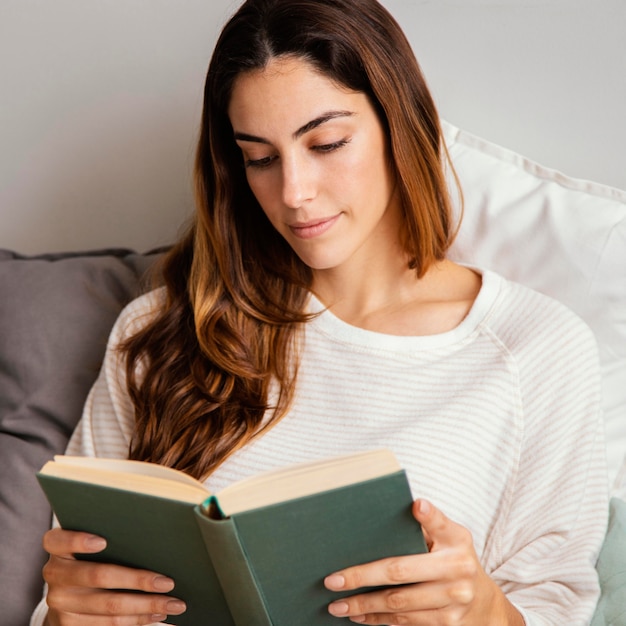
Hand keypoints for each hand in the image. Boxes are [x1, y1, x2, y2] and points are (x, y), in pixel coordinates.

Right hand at [42, 528, 186, 625]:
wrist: (66, 594)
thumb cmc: (91, 556)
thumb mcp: (91, 543)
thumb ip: (112, 537)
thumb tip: (155, 538)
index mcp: (57, 548)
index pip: (59, 540)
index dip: (78, 540)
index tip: (103, 541)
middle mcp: (55, 574)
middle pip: (99, 576)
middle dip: (138, 580)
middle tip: (167, 582)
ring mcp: (60, 602)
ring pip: (109, 606)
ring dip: (146, 606)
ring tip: (173, 603)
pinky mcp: (69, 625)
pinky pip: (109, 624)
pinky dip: (137, 619)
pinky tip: (156, 614)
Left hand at [324, 499, 523, 624]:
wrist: (484, 604)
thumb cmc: (456, 559)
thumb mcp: (451, 537)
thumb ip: (430, 523)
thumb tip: (410, 505)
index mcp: (456, 541)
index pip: (439, 524)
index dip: (428, 516)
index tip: (416, 504)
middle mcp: (457, 571)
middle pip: (401, 573)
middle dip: (362, 577)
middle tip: (333, 580)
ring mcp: (453, 602)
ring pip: (399, 604)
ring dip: (364, 606)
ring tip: (338, 605)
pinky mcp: (446, 625)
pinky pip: (405, 622)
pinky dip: (379, 620)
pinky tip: (359, 616)